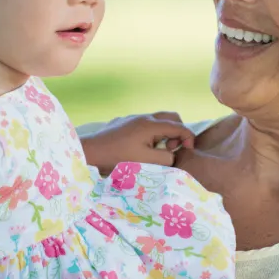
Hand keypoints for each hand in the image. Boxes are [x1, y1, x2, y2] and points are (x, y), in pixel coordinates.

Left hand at [78, 112, 194, 173]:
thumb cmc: (118, 158)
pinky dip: (151, 133)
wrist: (89, 151)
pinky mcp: (123, 122)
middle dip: (177, 132)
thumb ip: (166, 158)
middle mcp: (144, 117)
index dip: (189, 139)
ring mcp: (133, 118)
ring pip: (157, 120)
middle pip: (171, 117)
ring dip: (163, 133)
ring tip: (155, 150)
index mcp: (152, 125)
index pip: (180, 126)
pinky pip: (144, 124)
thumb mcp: (147, 161)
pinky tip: (140, 148)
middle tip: (170, 148)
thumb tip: (173, 155)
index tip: (187, 151)